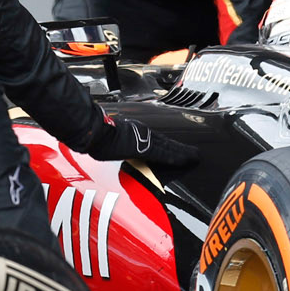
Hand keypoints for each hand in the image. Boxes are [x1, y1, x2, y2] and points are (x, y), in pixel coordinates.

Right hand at [84, 113, 200, 169]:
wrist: (94, 133)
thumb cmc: (97, 136)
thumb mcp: (109, 139)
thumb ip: (116, 144)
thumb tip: (112, 149)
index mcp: (135, 131)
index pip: (156, 140)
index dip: (169, 146)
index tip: (178, 149)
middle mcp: (143, 133)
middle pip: (166, 142)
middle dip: (180, 148)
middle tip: (193, 153)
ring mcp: (145, 139)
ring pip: (168, 147)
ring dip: (183, 152)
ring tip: (194, 156)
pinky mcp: (145, 147)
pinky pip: (165, 153)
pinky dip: (176, 156)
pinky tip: (186, 159)